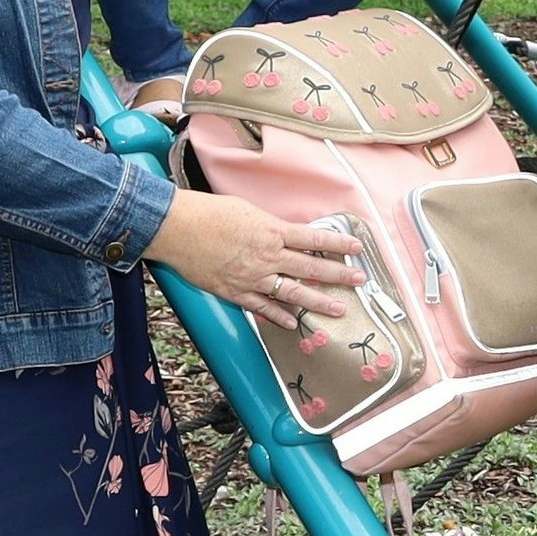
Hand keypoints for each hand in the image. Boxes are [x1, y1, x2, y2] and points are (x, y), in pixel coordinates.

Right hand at [142, 190, 365, 329]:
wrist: (177, 228)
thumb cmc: (209, 213)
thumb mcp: (248, 211)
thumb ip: (270, 227)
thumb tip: (286, 235)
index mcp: (272, 232)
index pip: (314, 239)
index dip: (339, 244)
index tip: (358, 248)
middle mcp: (268, 256)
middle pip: (311, 268)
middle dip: (339, 275)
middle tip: (359, 281)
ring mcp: (253, 277)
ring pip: (293, 293)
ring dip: (318, 302)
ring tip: (338, 309)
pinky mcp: (235, 292)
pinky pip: (262, 307)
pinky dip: (278, 317)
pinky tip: (293, 324)